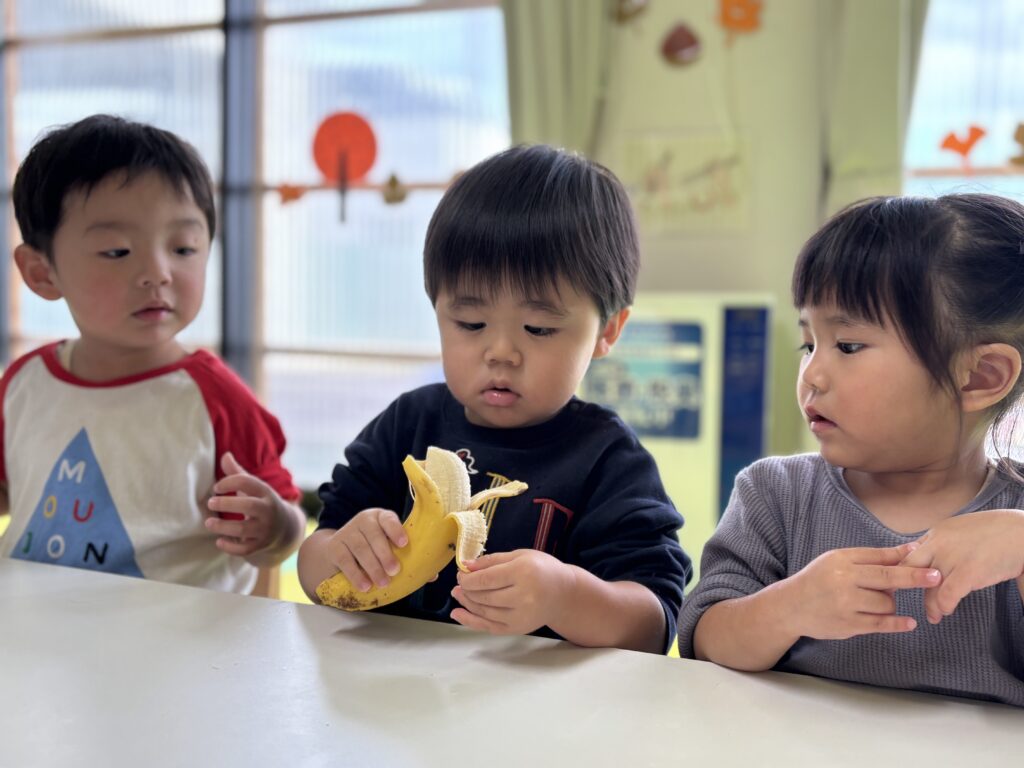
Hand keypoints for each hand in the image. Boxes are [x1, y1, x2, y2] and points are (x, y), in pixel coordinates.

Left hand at [204, 452, 294, 555]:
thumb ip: (237, 473)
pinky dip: (230, 547)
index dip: (229, 482)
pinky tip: (218, 541)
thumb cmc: (261, 502)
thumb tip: (225, 455)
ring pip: (243, 529)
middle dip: (226, 504)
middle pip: (248, 505)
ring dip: (223, 527)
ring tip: (208, 523)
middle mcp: (267, 510)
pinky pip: (244, 549)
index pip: (247, 482)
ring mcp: (265, 529)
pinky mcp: (260, 545)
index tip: (216, 488)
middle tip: (210, 503)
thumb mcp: (254, 487)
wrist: (285, 527)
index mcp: (265, 492)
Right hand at [325, 507, 407, 591]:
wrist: (339, 551)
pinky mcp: (334, 547)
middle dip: (385, 554)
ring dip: (373, 567)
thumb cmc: (374, 549)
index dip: (396, 530)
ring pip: (360, 548)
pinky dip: (356, 575)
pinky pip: (345, 560)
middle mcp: (363, 521)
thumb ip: (410, 558)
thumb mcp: (389, 546)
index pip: (388, 519)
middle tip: (395, 570)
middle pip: (374, 535)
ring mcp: (347, 532)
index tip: (404, 543)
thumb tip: (431, 576)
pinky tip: (365, 585)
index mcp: (381, 518)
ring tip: (383, 583)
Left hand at [450, 549, 573, 634]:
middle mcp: (523, 596)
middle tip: (459, 583)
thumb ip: (492, 560)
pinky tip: (457, 614)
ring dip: (467, 603)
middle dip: (466, 590)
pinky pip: (489, 627)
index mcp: (523, 573)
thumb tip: (466, 565)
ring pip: (484, 611)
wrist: (564, 593)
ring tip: (457, 594)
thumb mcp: (520, 555)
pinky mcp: (518, 629)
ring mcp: (521, 616)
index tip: (460, 574)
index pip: (487, 579)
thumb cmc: (542, 569)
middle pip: (484, 596)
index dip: (468, 578)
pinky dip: (470, 621)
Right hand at [783, 543, 940, 639]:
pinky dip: (897, 624)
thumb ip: (874, 556)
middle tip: (937, 577)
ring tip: (876, 599)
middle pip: (887, 580)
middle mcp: (843, 582)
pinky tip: (909, 623)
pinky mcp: (848, 626)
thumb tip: (909, 548)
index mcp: (842, 562)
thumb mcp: (839, 560)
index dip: (908, 563)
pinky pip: (880, 624)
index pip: (880, 561)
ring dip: (890, 603)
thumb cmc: (818, 579)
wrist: (791, 606)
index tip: (932, 563)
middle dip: (914, 578)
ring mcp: (846, 606)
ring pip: (885, 604)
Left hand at [900, 509, 1023, 623]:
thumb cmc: (992, 533)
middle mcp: (938, 543)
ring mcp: (952, 557)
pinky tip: (946, 611)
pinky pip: (947, 594)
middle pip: (907, 568)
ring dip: (929, 604)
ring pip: (927, 586)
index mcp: (935, 534)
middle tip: (899, 603)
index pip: (906, 554)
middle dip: (900, 586)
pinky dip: (944, 606)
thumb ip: (938, 544)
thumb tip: (919, 555)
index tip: (895, 586)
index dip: (898, 572)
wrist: (1021, 533)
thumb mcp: (957, 531)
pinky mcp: (969, 571)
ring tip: (933, 615)